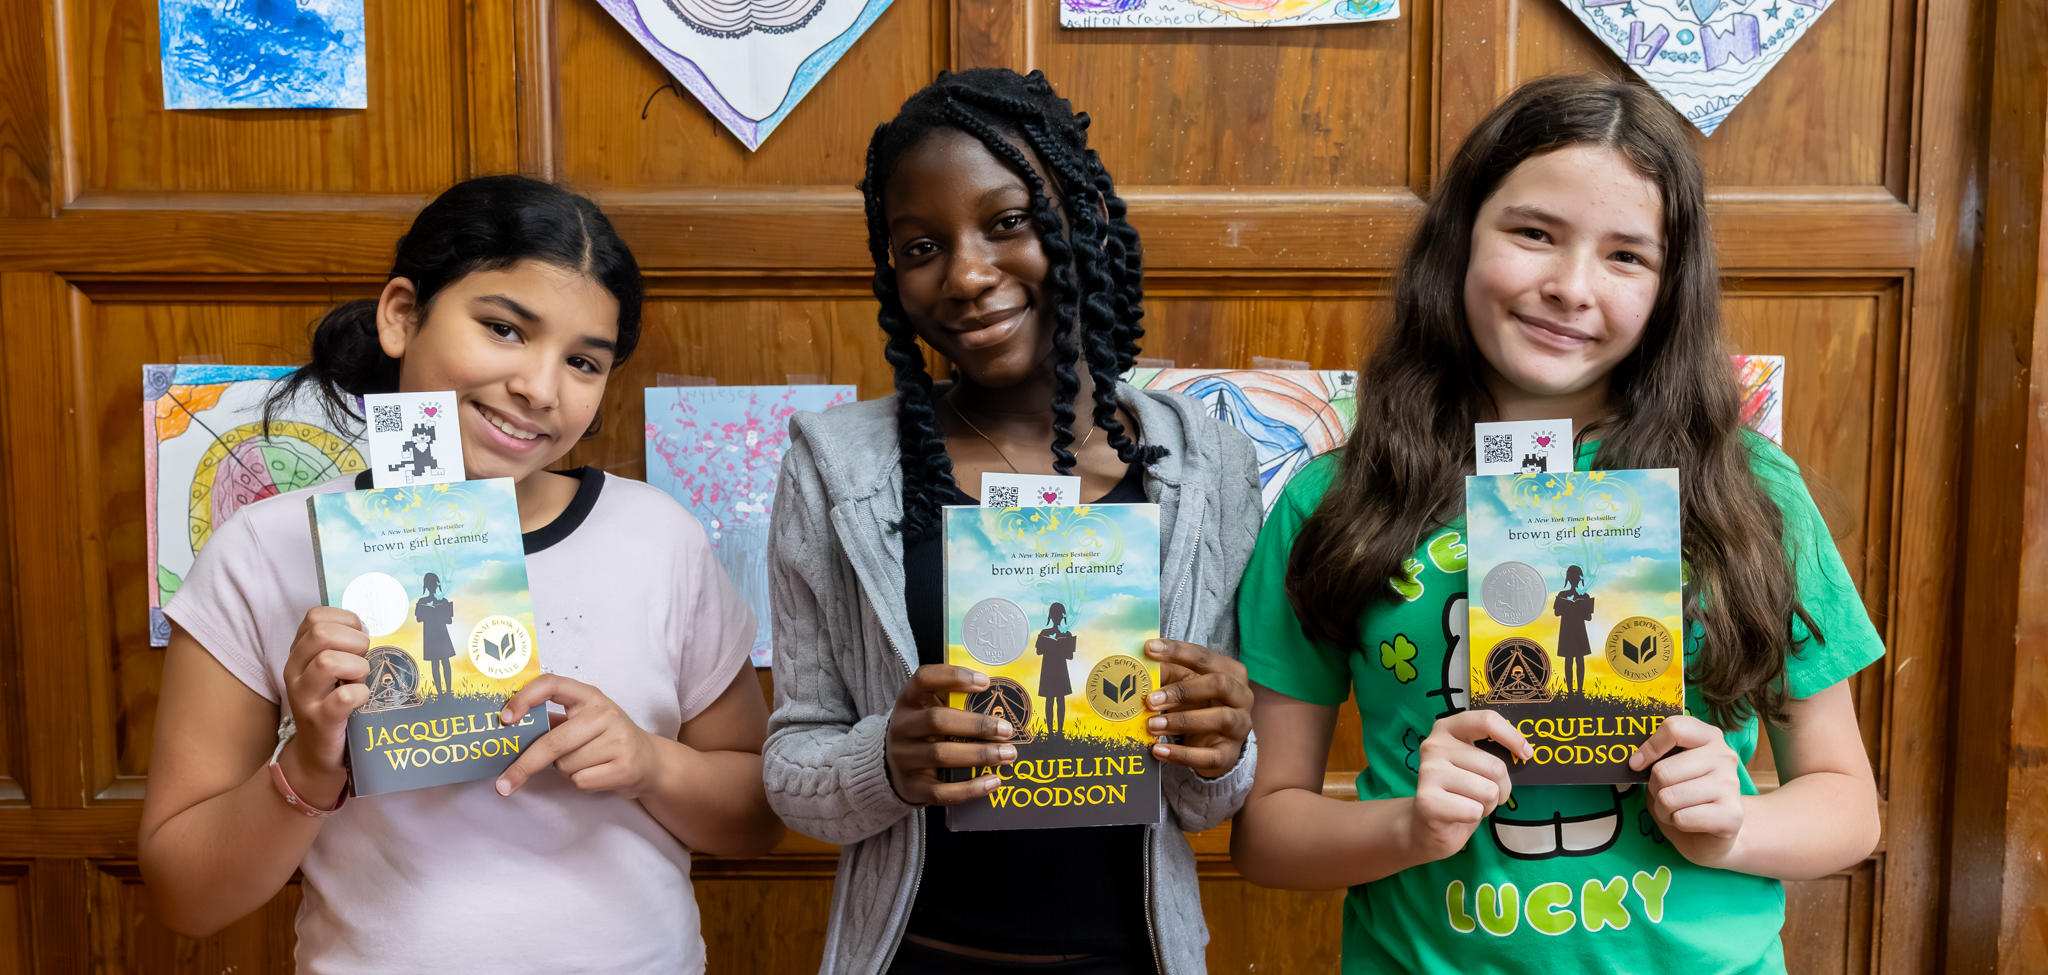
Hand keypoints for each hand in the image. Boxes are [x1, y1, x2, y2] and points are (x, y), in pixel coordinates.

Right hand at [277, 607, 369, 802]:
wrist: (316, 754)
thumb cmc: (331, 703)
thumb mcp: (329, 670)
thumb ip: (340, 645)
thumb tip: (366, 628)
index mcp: (298, 654)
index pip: (315, 617)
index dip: (346, 622)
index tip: (358, 639)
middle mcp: (295, 671)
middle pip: (322, 633)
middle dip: (354, 641)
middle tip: (361, 660)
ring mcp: (305, 697)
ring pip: (328, 661)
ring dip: (356, 666)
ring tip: (359, 680)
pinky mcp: (320, 720)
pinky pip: (343, 697)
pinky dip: (360, 693)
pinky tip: (361, 698)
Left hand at [494, 676, 661, 797]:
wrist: (650, 761)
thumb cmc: (605, 738)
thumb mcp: (583, 720)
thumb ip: (551, 719)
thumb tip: (505, 728)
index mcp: (589, 696)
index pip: (552, 685)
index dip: (525, 698)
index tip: (505, 719)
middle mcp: (605, 713)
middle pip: (553, 742)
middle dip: (524, 765)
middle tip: (503, 783)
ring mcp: (618, 739)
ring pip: (565, 766)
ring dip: (565, 770)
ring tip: (586, 762)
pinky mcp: (624, 766)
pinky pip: (580, 781)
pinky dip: (581, 782)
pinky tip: (597, 773)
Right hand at [885, 665, 1017, 805]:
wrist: (890, 766)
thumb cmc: (923, 731)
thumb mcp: (929, 709)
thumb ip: (955, 702)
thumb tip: (1002, 703)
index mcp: (908, 700)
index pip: (924, 679)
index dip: (953, 677)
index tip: (985, 682)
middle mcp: (902, 727)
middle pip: (937, 720)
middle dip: (976, 724)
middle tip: (1006, 729)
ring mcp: (904, 758)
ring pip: (941, 755)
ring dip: (979, 754)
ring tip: (1008, 754)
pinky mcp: (912, 787)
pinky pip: (941, 791)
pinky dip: (970, 788)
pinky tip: (993, 781)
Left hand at [1143, 639, 1253, 776]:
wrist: (1215, 743)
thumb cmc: (1199, 704)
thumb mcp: (1184, 685)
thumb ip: (1166, 674)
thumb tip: (1140, 663)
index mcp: (1231, 672)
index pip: (1205, 657)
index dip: (1178, 651)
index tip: (1149, 649)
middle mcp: (1241, 696)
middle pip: (1219, 684)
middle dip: (1183, 691)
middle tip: (1151, 700)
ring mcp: (1240, 726)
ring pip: (1220, 718)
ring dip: (1182, 721)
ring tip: (1152, 725)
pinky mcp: (1230, 754)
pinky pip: (1211, 756)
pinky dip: (1183, 754)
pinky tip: (1159, 750)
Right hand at [1405, 710, 1531, 862]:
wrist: (1428, 824)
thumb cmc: (1460, 791)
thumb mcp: (1474, 763)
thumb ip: (1491, 751)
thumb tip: (1526, 752)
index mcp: (1447, 728)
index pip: (1486, 720)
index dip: (1513, 737)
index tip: (1526, 754)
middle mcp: (1434, 745)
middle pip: (1495, 766)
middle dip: (1501, 788)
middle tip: (1485, 795)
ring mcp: (1428, 772)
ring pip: (1488, 791)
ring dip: (1488, 805)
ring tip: (1470, 803)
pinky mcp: (1427, 800)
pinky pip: (1475, 810)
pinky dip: (1474, 817)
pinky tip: (1458, 814)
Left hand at [1631, 715, 1744, 864]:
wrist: (1712, 832)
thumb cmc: (1685, 795)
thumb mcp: (1670, 768)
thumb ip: (1657, 756)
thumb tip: (1634, 761)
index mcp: (1709, 736)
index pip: (1674, 729)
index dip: (1649, 748)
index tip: (1637, 764)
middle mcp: (1723, 756)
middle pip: (1663, 771)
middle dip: (1654, 789)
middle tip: (1665, 795)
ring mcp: (1730, 785)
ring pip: (1668, 797)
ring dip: (1663, 810)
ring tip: (1677, 810)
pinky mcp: (1732, 815)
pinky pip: (1681, 818)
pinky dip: (1676, 823)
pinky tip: (1689, 822)